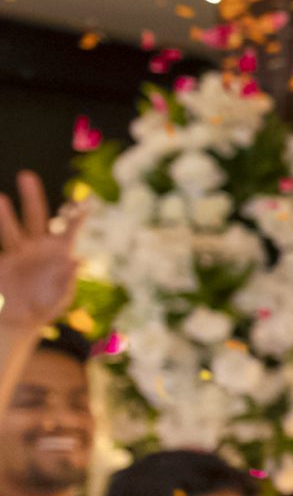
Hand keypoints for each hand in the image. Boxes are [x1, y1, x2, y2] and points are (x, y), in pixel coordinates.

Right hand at [0, 171, 82, 330]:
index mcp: (57, 255)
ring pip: (11, 228)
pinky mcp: (3, 261)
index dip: (76, 215)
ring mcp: (18, 253)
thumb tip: (79, 260)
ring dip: (4, 214)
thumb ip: (68, 281)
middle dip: (31, 197)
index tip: (82, 199)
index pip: (68, 230)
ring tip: (0, 198)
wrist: (17, 321)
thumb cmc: (43, 310)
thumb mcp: (58, 299)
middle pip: (35, 218)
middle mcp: (37, 249)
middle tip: (26, 175)